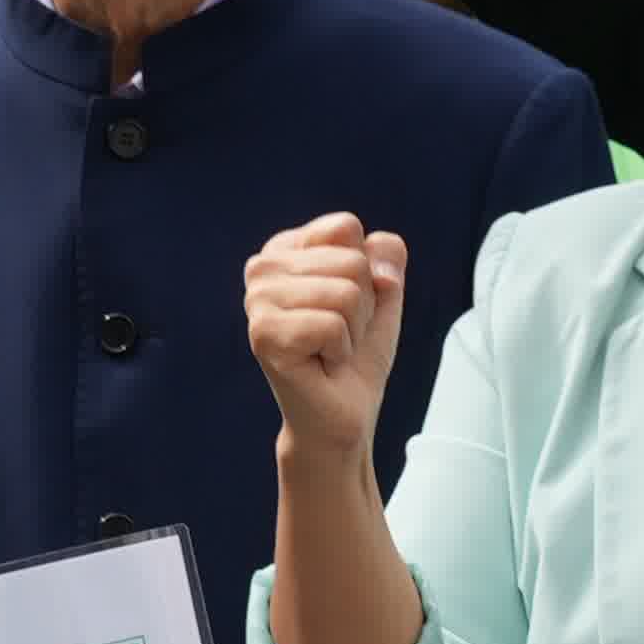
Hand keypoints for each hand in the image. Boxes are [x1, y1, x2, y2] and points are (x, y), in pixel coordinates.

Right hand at [248, 215, 409, 463]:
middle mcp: (262, 267)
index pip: (345, 227)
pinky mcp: (263, 334)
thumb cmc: (357, 353)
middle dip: (363, 305)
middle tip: (340, 335)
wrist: (343, 416)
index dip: (366, 270)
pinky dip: (340, 350)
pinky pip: (332, 325)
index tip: (347, 305)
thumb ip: (387, 255)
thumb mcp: (383, 292)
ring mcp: (257, 300)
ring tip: (331, 350)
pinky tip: (321, 365)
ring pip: (346, 292)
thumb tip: (378, 257)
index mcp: (285, 248)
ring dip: (353, 330)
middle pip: (351, 260)